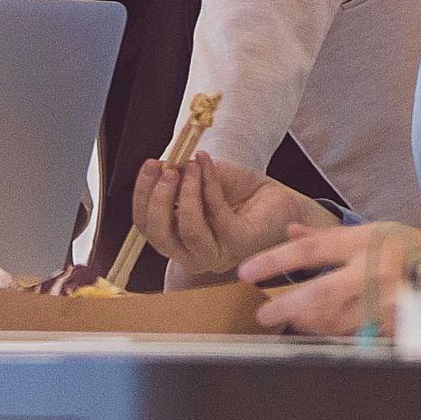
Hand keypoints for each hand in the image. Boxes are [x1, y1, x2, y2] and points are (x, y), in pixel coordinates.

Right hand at [134, 155, 334, 285]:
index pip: (146, 225)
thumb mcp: (201, 178)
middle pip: (159, 235)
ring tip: (190, 166)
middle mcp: (193, 253)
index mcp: (177, 239)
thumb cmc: (239, 192)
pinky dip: (209, 187)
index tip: (150, 166)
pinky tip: (207, 166)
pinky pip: (217, 216)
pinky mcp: (239, 244)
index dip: (142, 196)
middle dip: (158, 199)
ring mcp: (216, 254)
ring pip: (188, 231)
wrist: (278, 198)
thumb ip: (180, 176)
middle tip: (166, 170)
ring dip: (186, 193)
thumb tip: (162, 166)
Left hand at [238, 222, 420, 336]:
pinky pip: (357, 335)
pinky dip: (336, 334)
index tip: (245, 271)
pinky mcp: (398, 323)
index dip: (273, 261)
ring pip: (335, 321)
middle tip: (264, 315)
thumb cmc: (413, 247)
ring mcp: (387, 300)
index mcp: (364, 242)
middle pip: (319, 293)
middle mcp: (374, 271)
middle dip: (286, 306)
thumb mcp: (372, 230)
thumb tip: (290, 230)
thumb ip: (328, 237)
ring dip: (309, 324)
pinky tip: (324, 331)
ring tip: (294, 321)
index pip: (309, 251)